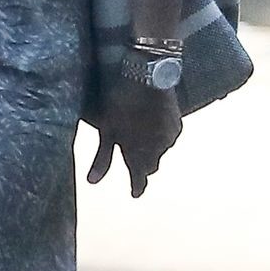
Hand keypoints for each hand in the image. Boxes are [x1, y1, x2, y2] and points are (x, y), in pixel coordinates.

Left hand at [86, 77, 181, 197]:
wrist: (146, 76)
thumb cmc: (120, 102)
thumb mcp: (107, 131)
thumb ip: (102, 158)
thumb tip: (92, 182)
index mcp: (137, 153)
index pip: (139, 177)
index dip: (136, 186)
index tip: (134, 194)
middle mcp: (157, 150)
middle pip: (151, 165)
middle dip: (143, 165)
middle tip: (135, 162)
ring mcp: (169, 138)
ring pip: (160, 151)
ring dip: (152, 149)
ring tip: (142, 137)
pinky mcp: (177, 125)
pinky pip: (168, 138)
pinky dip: (160, 136)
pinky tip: (153, 127)